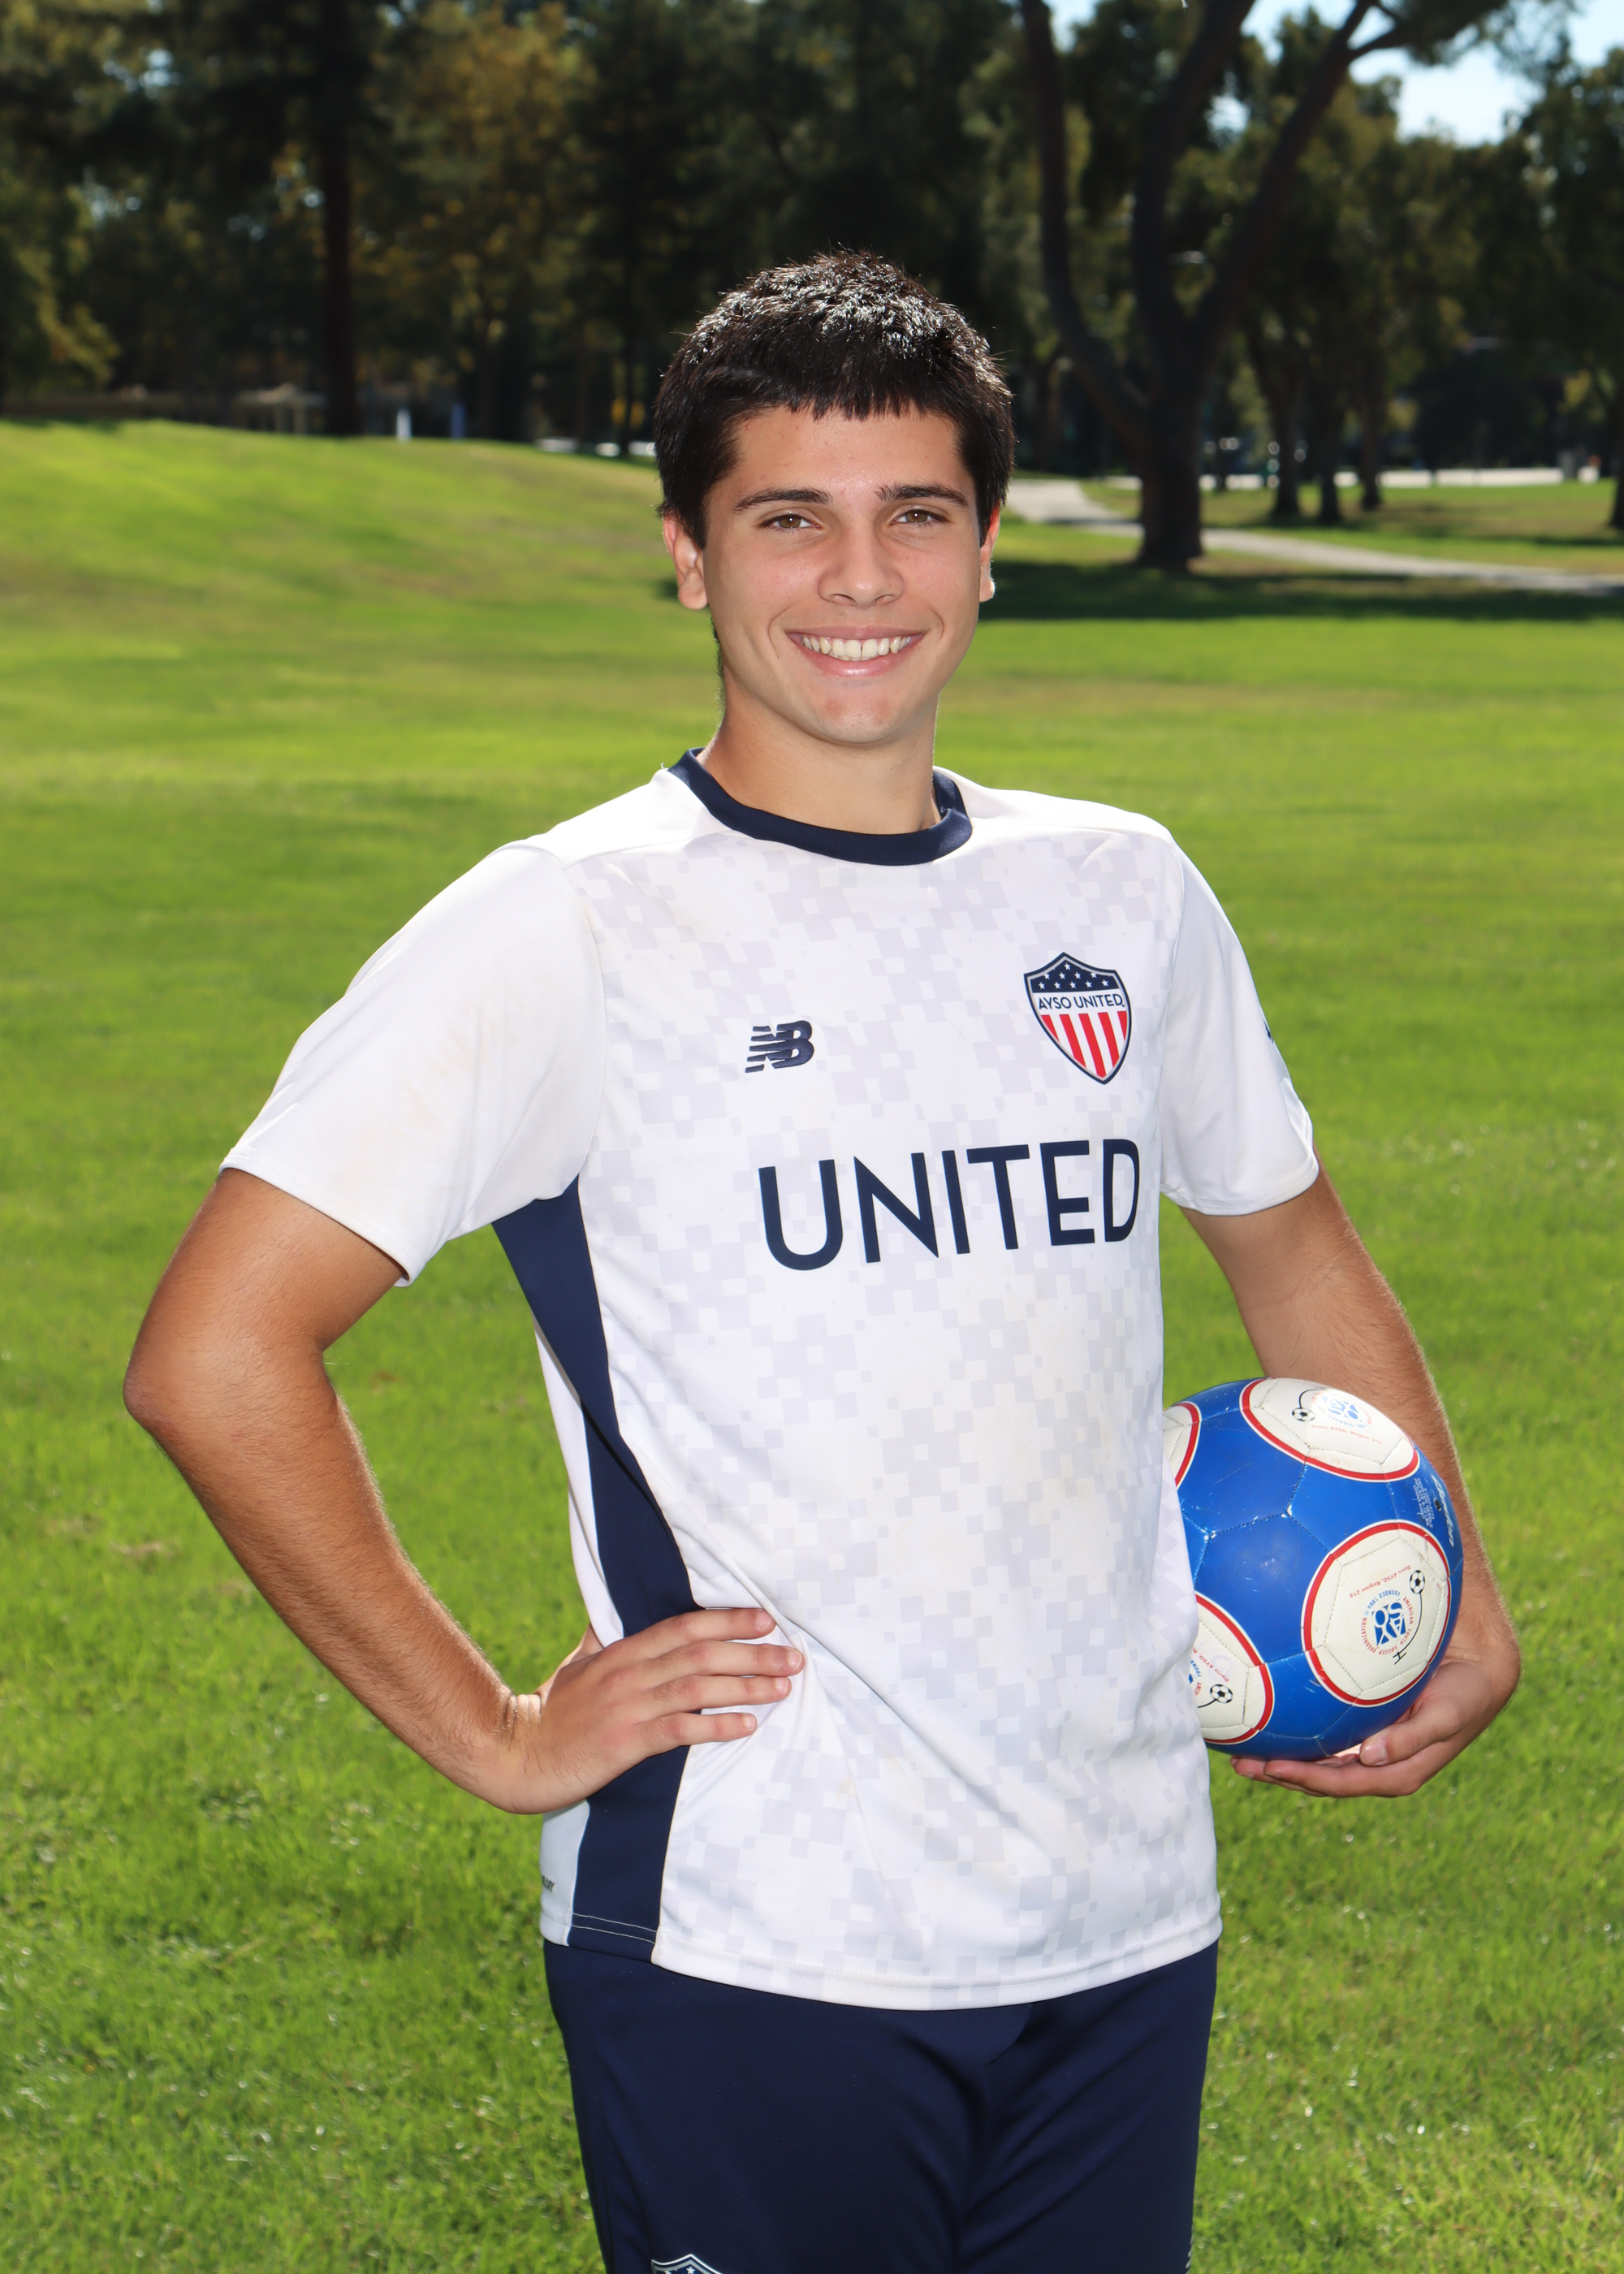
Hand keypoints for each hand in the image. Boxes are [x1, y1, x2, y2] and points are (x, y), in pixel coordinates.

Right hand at [492, 1607, 801, 1814]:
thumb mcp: (578, 1665)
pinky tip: (747, 1726)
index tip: (766, 1620)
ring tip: (782, 1688)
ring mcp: (627, 1708)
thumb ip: (603, 1638)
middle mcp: (629, 1674)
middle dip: (752, 1654)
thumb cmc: (550, 1711)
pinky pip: (679, 1731)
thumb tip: (615, 1613)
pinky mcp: (624, 1744)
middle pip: (701, 1654)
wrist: (514, 1753)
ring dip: (745, 1687)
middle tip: (793, 1658)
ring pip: (697, 1689)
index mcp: (621, 1651)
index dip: (727, 1620)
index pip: (684, 1626)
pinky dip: (716, 1726)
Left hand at [1231, 1623, 1518, 1798]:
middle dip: (1280, 1773)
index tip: (1272, 1766)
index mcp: (1396, 1772)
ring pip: (1317, 1760)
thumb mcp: (1445, 1717)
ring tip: (1241, 1751)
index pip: (1342, 1782)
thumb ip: (1413, 1738)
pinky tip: (1269, 1724)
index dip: (1307, 1778)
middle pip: (1321, 1777)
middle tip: (1240, 1764)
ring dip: (1281, 1759)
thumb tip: (1372, 1758)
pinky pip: (1324, 1737)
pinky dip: (1297, 1736)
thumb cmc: (1463, 1697)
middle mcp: (1376, 1765)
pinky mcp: (1363, 1728)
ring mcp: (1368, 1748)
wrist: (1478, 1676)